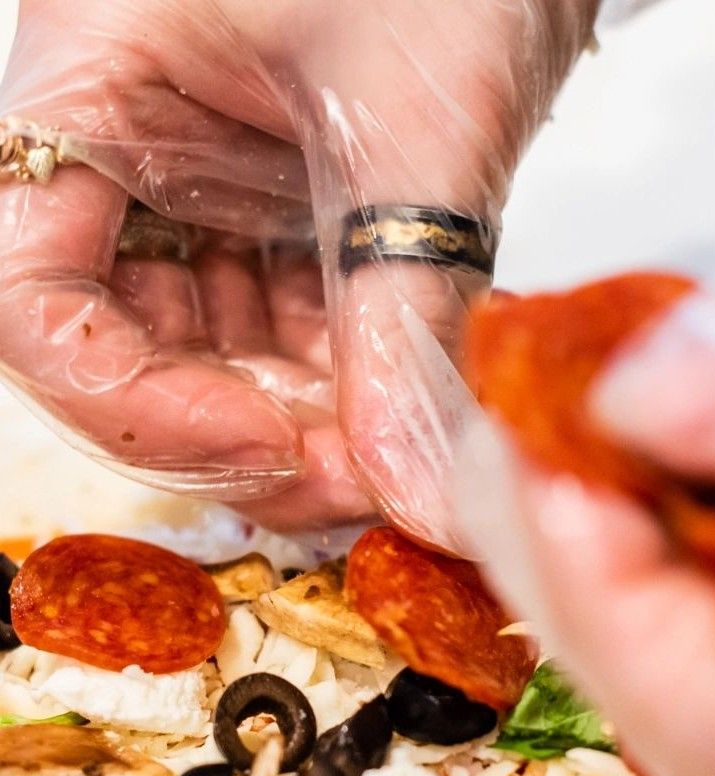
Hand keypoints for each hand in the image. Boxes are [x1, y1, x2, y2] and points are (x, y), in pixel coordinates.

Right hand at [0, 0, 597, 546]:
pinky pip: (287, 337)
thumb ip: (403, 316)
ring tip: (397, 459)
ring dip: (303, 431)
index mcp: (94, 89)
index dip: (133, 407)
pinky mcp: (279, 222)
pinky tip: (404, 416)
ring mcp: (206, 194)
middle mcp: (129, 154)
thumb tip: (413, 487)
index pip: (30, 297)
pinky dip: (343, 389)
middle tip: (360, 485)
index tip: (268, 447)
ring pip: (213, 362)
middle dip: (242, 441)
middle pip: (125, 353)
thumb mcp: (416, 134)